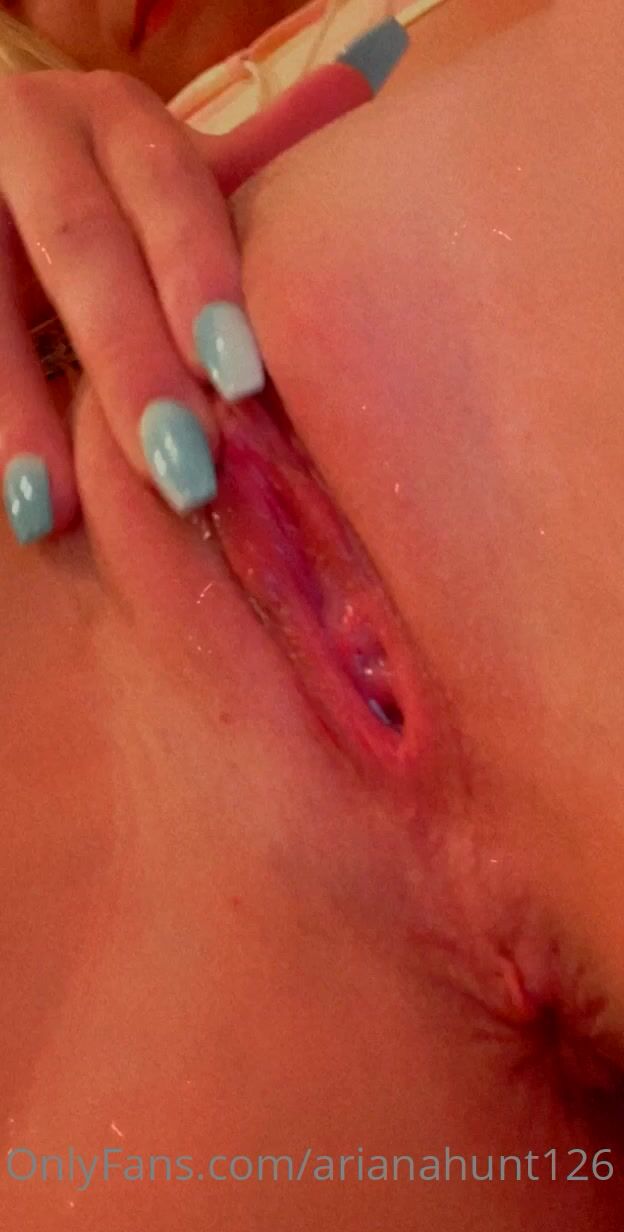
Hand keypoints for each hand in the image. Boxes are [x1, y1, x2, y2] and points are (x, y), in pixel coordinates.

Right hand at [0, 44, 392, 544]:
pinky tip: (19, 495)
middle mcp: (40, 137)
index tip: (238, 380)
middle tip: (182, 471)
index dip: (201, 281)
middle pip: (84, 248)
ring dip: (24, 410)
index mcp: (122, 126)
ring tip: (59, 508)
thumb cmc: (107, 199)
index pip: (172, 193)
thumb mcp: (163, 186)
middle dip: (131, 363)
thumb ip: (242, 169)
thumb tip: (372, 74)